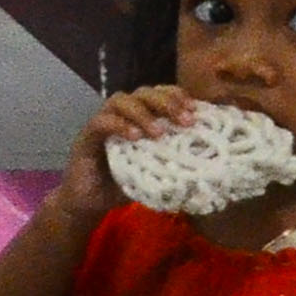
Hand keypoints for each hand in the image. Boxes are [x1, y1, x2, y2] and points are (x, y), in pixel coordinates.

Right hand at [56, 86, 198, 220]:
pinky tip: (135, 137)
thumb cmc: (124, 185)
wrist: (89, 203)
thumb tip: (209, 159)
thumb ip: (174, 158)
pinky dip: (120, 125)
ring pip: (121, 100)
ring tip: (159, 132)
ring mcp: (102, 123)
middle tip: (185, 121)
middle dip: (166, 102)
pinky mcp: (86, 136)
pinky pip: (101, 121)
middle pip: (144, 92)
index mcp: (141, 118)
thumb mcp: (156, 170)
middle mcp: (122, 115)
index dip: (178, 96)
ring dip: (143, 113)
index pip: (160, 94)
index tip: (196, 111)